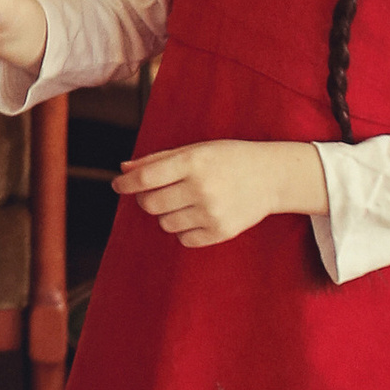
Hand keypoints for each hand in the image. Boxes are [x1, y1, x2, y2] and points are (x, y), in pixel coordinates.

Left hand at [113, 141, 328, 245]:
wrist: (272, 176)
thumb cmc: (229, 159)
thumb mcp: (195, 150)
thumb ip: (157, 160)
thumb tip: (123, 169)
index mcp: (193, 162)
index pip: (146, 178)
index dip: (126, 184)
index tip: (118, 185)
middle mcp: (202, 188)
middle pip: (151, 204)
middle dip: (147, 199)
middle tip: (156, 193)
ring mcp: (212, 213)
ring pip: (165, 224)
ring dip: (166, 214)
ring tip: (183, 202)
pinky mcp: (221, 232)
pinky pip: (184, 239)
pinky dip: (184, 230)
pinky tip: (196, 215)